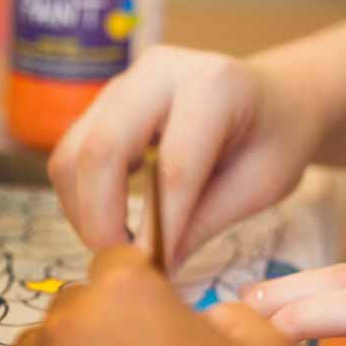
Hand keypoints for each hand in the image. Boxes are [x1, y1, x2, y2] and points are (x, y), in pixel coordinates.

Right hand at [48, 46, 321, 266]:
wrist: (272, 98)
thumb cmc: (274, 139)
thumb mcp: (260, 186)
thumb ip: (204, 222)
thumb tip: (153, 268)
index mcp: (213, 85)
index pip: (174, 165)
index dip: (160, 227)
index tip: (156, 273)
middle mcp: (157, 72)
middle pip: (101, 150)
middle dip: (101, 219)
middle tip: (122, 264)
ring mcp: (121, 84)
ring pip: (71, 155)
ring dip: (83, 212)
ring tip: (118, 246)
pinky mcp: (100, 104)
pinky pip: (70, 155)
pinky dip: (81, 198)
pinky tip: (113, 220)